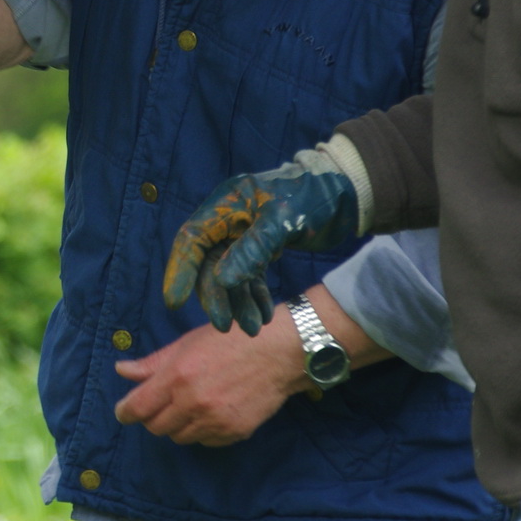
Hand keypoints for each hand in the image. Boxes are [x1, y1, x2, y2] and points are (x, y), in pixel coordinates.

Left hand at [112, 316, 314, 445]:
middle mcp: (193, 403)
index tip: (124, 412)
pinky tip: (211, 412)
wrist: (278, 352)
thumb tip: (122, 371)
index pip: (138, 408)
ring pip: (180, 437)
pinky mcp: (234, 432)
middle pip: (156, 427)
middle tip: (162, 404)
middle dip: (153, 417)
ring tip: (190, 405)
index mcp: (176, 377)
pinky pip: (205, 441)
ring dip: (178, 425)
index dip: (125, 412)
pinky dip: (202, 431)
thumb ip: (152, 363)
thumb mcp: (186, 344)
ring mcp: (215, 420)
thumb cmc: (229, 340)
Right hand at [163, 150, 359, 333]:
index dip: (180, 271)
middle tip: (224, 326)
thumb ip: (252, 250)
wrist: (346, 191)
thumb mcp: (281, 221)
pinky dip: (255, 296)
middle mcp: (228, 220)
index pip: (191, 239)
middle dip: (217, 296)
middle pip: (209, 263)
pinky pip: (250, 277)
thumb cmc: (312, 196)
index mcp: (225, 205)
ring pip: (229, 275)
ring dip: (238, 302)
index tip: (174, 302)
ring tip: (252, 328)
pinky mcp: (261, 248)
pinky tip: (264, 316)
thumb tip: (222, 281)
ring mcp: (243, 235)